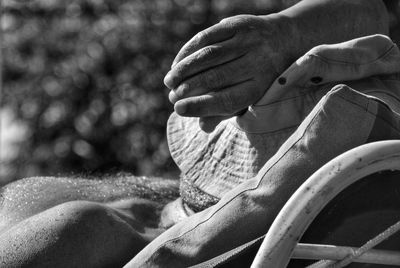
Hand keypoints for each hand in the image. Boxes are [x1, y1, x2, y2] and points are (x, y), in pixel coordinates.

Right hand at [164, 14, 292, 130]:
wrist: (283, 39)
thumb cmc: (259, 77)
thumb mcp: (249, 97)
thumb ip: (225, 111)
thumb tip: (203, 127)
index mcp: (260, 88)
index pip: (227, 100)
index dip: (201, 106)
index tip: (178, 109)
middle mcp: (257, 63)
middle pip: (216, 77)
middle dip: (188, 88)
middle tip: (172, 96)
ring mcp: (248, 41)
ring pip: (209, 55)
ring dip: (184, 69)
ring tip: (169, 81)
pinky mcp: (238, 24)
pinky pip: (206, 37)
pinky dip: (187, 51)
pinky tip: (177, 63)